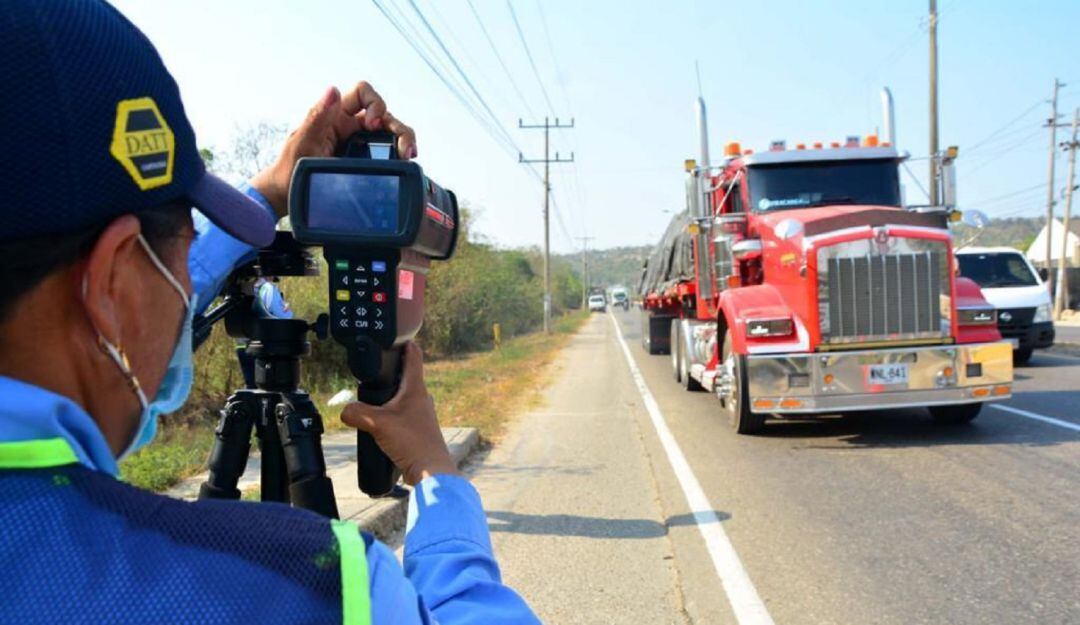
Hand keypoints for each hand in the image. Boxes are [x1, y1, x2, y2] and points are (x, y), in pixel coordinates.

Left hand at [251, 81, 417, 217]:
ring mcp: (359, 144)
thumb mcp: (302, 143)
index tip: (373, 124)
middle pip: (385, 115)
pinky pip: (388, 153)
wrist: (286, 196)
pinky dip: (400, 155)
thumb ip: (316, 117)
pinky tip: (404, 163)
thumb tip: (332, 91)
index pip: (363, 93)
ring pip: (391, 134)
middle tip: (403, 149)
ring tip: (408, 156)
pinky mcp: (365, 161)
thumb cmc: (289, 170)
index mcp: (336, 115)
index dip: (374, 103)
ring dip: (404, 140)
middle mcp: (350, 126)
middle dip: (399, 128)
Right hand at [340, 342, 457, 484]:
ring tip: (374, 397)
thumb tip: (344, 410)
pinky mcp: (419, 429)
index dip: (405, 342)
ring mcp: (422, 413)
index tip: (397, 335)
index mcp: (416, 388)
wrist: (430, 470)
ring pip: (405, 396)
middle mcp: (422, 398)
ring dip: (391, 395)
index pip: (414, 356)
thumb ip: (357, 413)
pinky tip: (381, 423)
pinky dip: (392, 414)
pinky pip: (403, 414)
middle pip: (407, 375)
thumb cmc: (412, 443)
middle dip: (392, 370)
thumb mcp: (377, 424)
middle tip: (377, 367)